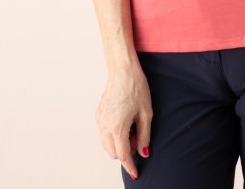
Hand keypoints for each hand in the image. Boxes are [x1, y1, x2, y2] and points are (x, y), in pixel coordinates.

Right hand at [95, 65, 152, 179]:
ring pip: (107, 145)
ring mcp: (99, 120)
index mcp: (118, 127)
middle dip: (126, 150)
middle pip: (114, 153)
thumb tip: (143, 152)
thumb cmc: (136, 88)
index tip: (135, 173)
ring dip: (119, 143)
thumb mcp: (146, 113)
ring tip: (132, 126)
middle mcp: (105, 126)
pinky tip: (124, 121)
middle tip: (138, 134)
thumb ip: (144, 136)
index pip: (123, 155)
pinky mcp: (98, 115)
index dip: (130, 167)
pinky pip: (103, 134)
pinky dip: (113, 135)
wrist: (123, 70)